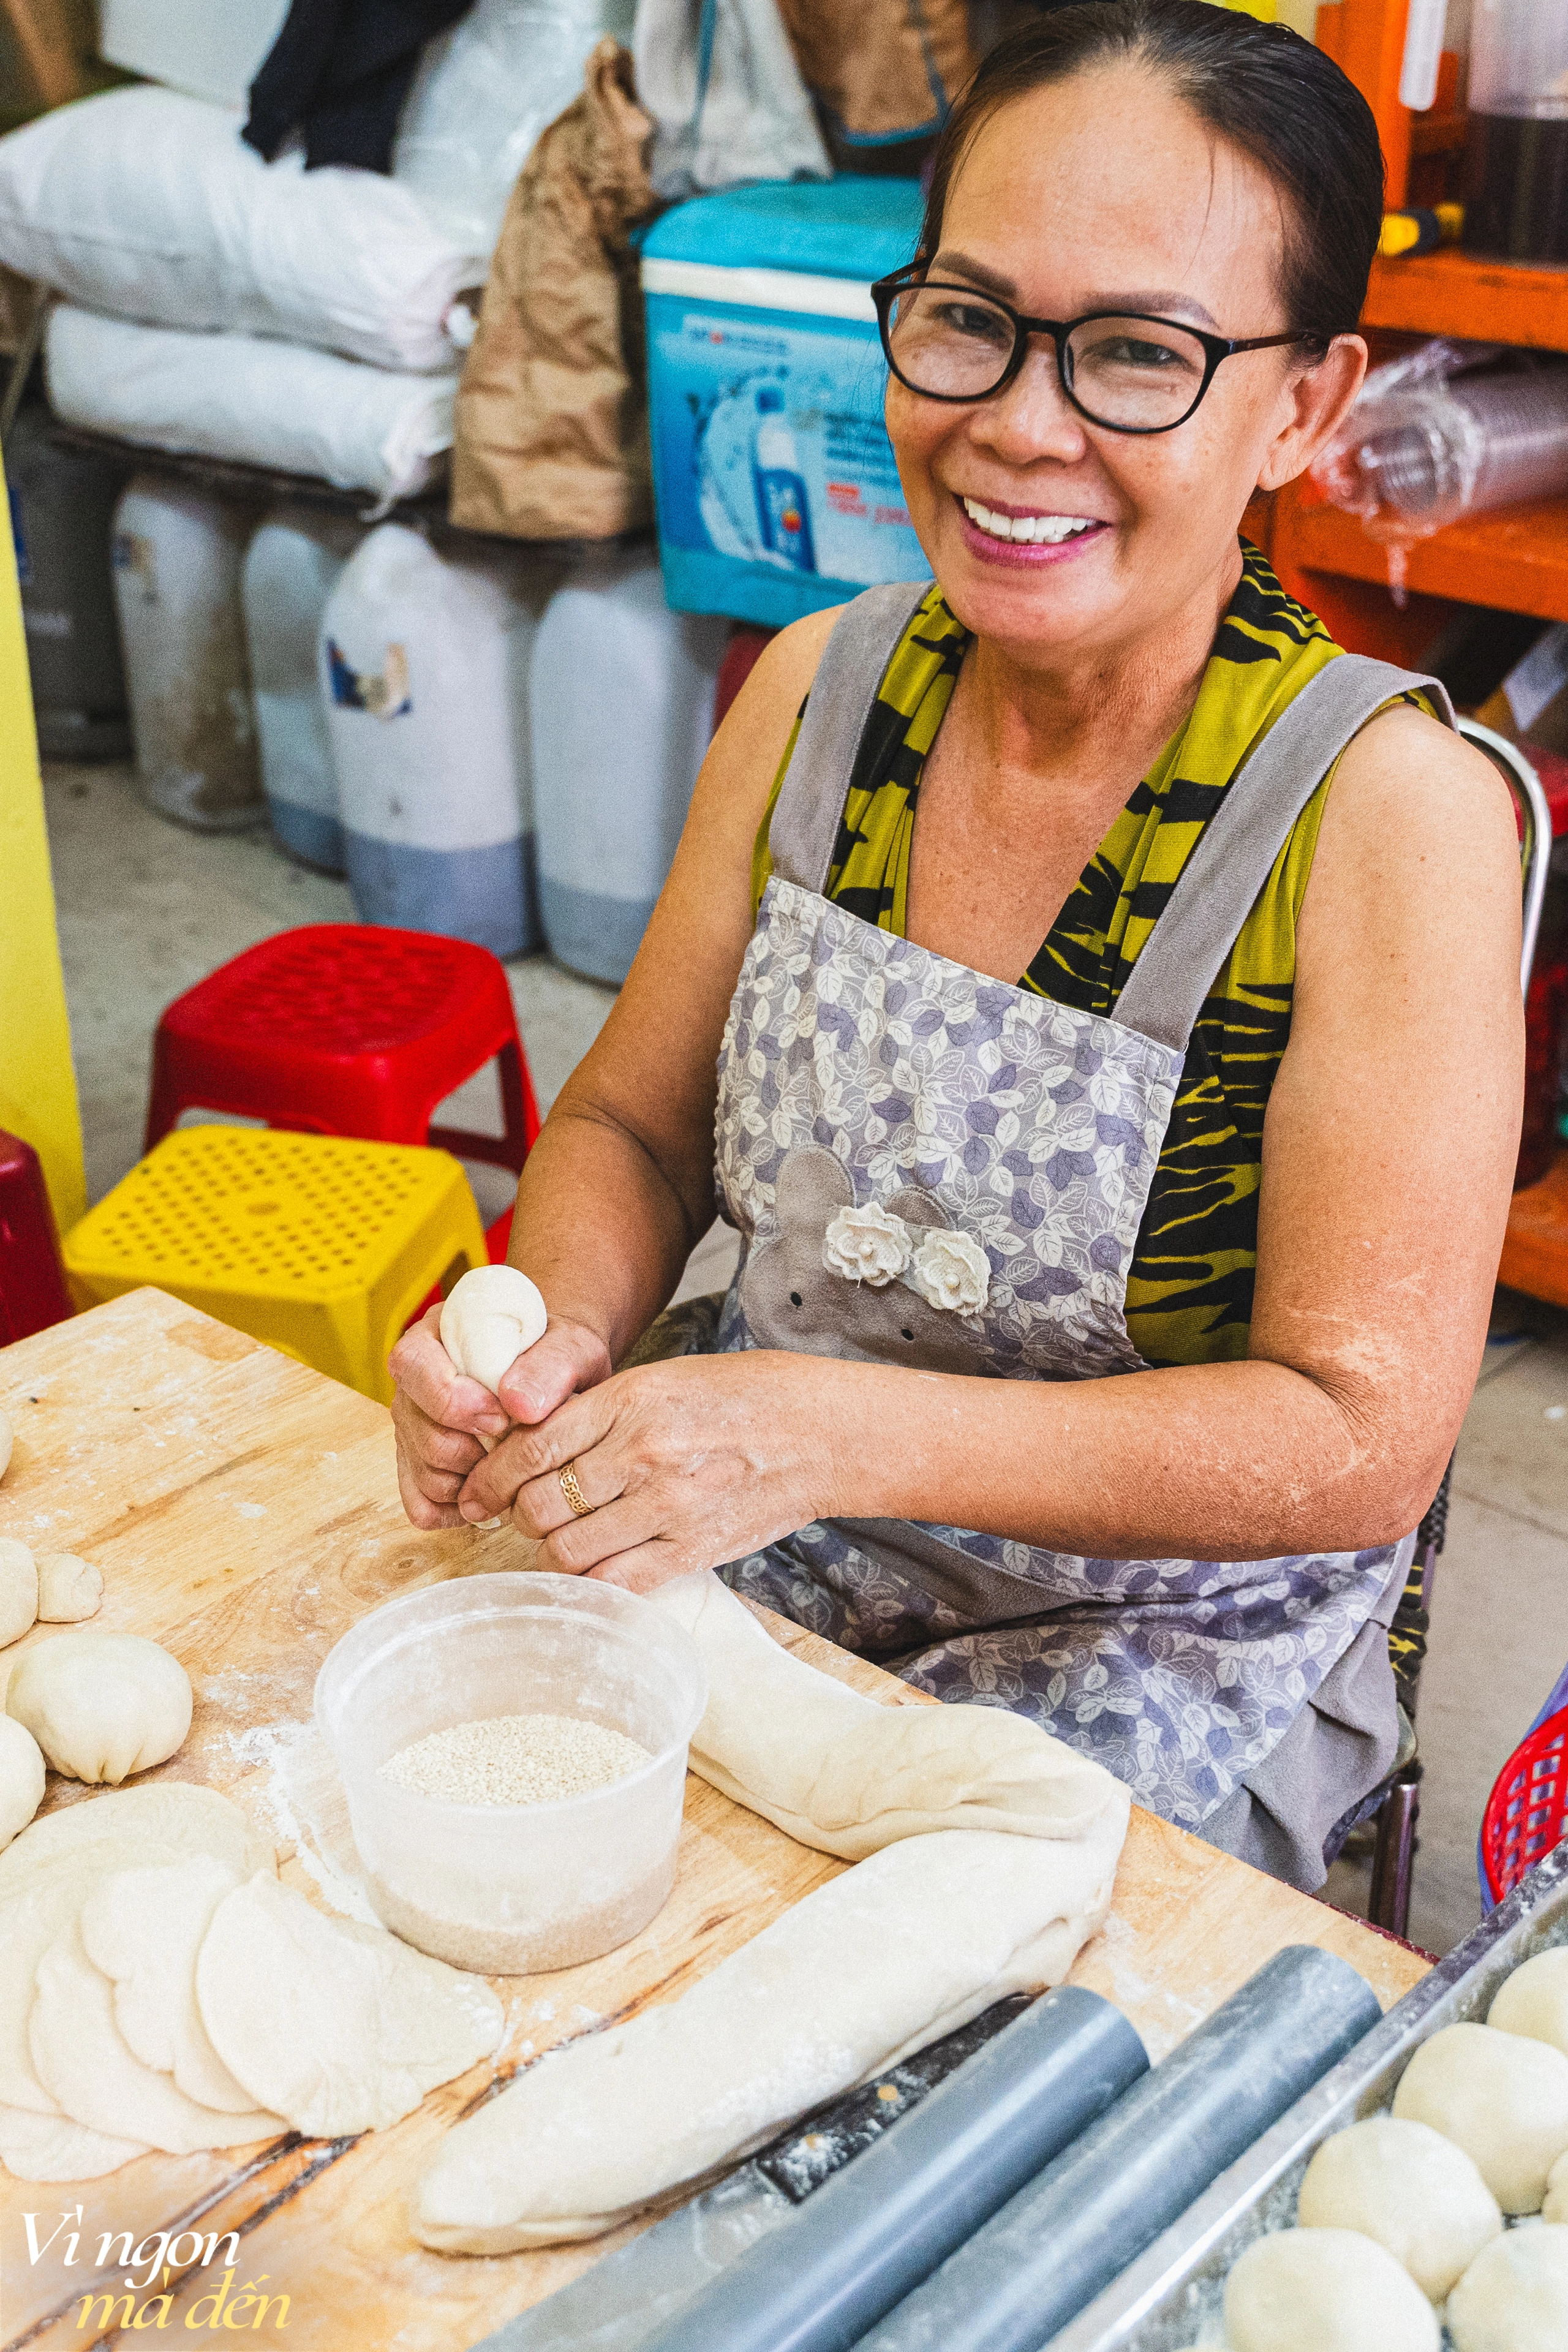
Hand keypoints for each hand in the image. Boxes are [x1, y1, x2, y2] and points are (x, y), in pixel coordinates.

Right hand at [388, 1304, 611, 1530]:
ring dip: (473, 1482)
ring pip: (424, 1475)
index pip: (413, 1365)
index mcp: (436, 1336)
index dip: (452, 1400)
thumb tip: (517, 1403)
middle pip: (420, 1432)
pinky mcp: (420, 1468)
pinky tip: (495, 1491)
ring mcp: (413, 1429)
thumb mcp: (572, 1347)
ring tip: (513, 1463)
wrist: (559, 1379)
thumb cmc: (561, 1358)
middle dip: (473, 1451)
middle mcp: (414, 1385)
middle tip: (517, 1444)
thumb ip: (551, 1365)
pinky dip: (461, 1510)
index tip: (502, 1418)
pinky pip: (424, 1507)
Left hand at [453, 1350, 845, 1589]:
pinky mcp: (692, 1549)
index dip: (489, 1477)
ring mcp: (667, 1506)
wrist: (822, 1432)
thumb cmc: (745, 1397)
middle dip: (516, 1515)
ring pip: (568, 1549)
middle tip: (521, 1515)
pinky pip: (617, 1581)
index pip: (529, 1448)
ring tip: (562, 1540)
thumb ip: (600, 1412)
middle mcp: (641, 1453)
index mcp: (629, 1401)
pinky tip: (597, 1565)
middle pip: (539, 1504)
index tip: (477, 1491)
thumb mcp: (664, 1379)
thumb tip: (533, 1443)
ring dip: (552, 1551)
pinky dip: (594, 1580)